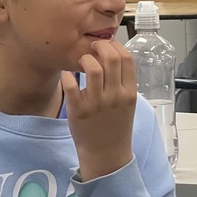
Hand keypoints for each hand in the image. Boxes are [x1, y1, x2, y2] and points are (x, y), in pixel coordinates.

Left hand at [61, 40, 136, 180]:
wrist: (106, 153)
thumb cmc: (115, 126)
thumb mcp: (127, 104)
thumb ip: (122, 83)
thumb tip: (113, 58)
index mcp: (129, 92)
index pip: (127, 59)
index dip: (115, 46)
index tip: (106, 44)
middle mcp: (115, 95)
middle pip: (111, 59)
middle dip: (100, 46)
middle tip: (91, 47)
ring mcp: (97, 102)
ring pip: (92, 68)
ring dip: (84, 59)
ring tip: (81, 61)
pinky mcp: (78, 109)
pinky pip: (70, 85)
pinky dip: (67, 75)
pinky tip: (67, 75)